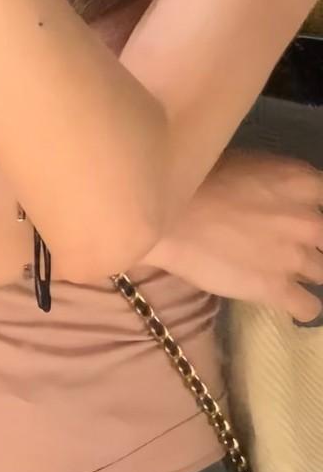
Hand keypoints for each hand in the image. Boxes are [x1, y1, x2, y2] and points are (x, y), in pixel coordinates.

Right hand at [136, 148, 322, 322]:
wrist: (164, 216)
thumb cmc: (193, 181)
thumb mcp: (243, 163)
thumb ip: (273, 182)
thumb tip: (276, 195)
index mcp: (299, 181)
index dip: (312, 208)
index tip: (294, 213)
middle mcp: (308, 219)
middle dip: (308, 241)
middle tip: (278, 242)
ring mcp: (295, 257)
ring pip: (321, 272)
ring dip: (303, 271)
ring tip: (276, 269)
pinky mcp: (277, 290)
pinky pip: (309, 307)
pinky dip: (301, 305)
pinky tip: (284, 298)